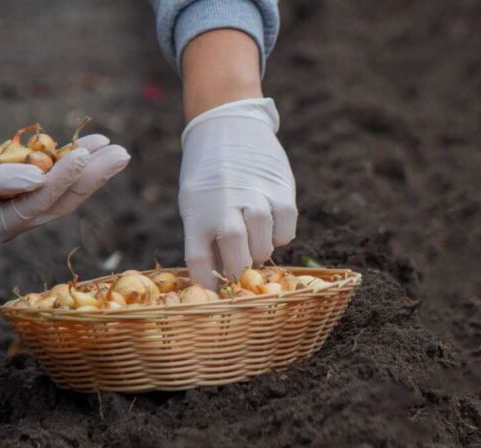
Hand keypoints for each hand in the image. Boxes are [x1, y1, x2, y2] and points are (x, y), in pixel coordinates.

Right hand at [0, 125, 130, 245]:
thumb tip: (38, 179)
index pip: (36, 206)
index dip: (61, 180)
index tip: (83, 155)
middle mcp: (13, 221)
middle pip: (60, 199)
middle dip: (92, 176)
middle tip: (122, 155)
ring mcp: (21, 201)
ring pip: (64, 185)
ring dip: (92, 165)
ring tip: (118, 149)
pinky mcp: (26, 181)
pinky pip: (56, 169)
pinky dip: (74, 154)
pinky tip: (98, 142)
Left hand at [179, 97, 297, 287]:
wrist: (228, 124)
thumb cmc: (209, 173)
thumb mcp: (194, 201)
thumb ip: (205, 236)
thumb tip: (220, 276)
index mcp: (196, 211)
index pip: (198, 262)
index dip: (208, 283)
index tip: (217, 291)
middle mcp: (224, 205)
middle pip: (235, 256)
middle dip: (239, 270)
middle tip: (241, 266)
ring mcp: (255, 196)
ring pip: (263, 244)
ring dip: (261, 252)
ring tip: (256, 245)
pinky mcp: (281, 190)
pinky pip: (285, 229)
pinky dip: (280, 236)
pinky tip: (272, 227)